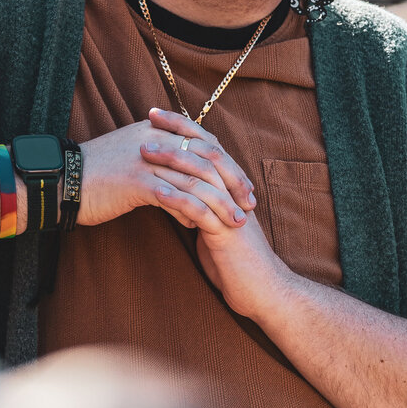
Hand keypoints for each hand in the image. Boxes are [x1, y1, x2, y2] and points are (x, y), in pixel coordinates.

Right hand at [78, 109, 255, 230]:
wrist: (59, 181)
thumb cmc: (95, 178)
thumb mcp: (132, 162)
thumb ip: (162, 171)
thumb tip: (189, 196)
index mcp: (157, 132)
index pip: (205, 144)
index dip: (228, 166)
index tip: (244, 187)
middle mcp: (156, 141)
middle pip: (207, 159)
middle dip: (232, 183)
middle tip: (248, 204)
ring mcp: (147, 160)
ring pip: (196, 180)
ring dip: (220, 203)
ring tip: (235, 222)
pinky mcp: (137, 181)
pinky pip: (175, 198)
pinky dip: (192, 213)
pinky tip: (199, 227)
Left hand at [143, 111, 294, 322]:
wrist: (262, 292)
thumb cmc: (235, 264)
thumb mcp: (214, 230)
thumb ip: (199, 209)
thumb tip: (177, 196)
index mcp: (229, 189)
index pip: (206, 146)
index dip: (182, 127)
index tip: (155, 115)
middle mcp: (232, 194)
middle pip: (205, 152)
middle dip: (175, 135)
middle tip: (147, 123)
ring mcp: (231, 212)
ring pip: (203, 176)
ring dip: (172, 161)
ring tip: (144, 152)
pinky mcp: (227, 234)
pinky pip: (201, 211)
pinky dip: (178, 199)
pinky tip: (156, 192)